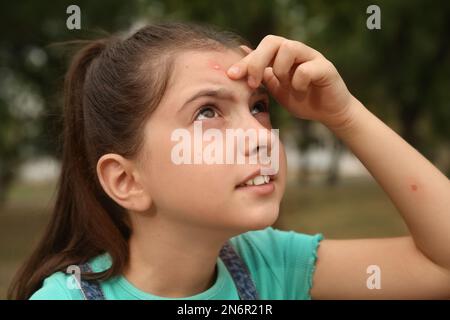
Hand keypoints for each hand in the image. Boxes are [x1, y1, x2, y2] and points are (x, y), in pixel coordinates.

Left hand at [228, 35, 355, 129]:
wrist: (329, 113)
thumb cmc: (302, 100)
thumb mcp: (276, 89)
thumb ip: (262, 75)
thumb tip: (242, 56)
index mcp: (283, 56)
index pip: (260, 49)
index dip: (245, 61)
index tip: (231, 76)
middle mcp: (297, 52)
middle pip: (272, 41)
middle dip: (257, 61)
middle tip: (252, 83)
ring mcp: (312, 57)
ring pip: (289, 47)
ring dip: (280, 69)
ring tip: (284, 84)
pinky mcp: (326, 68)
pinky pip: (307, 68)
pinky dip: (299, 82)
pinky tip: (301, 92)